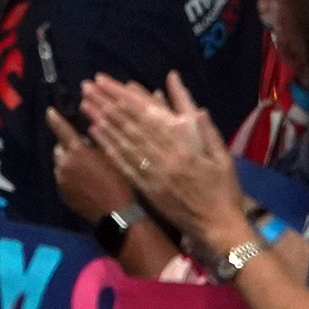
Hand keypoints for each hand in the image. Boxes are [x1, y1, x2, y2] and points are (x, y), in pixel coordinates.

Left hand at [45, 108, 133, 222]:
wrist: (115, 211)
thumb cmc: (118, 181)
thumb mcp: (111, 156)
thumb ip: (96, 144)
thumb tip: (87, 135)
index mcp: (77, 151)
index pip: (62, 130)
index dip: (55, 120)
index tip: (49, 112)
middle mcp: (64, 163)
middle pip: (60, 149)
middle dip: (68, 148)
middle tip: (84, 153)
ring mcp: (61, 179)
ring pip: (61, 165)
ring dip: (68, 163)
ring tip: (86, 171)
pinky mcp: (61, 192)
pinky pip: (62, 179)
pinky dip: (69, 177)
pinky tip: (84, 183)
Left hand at [82, 72, 252, 252]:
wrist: (219, 226)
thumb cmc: (223, 188)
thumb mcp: (221, 155)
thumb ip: (204, 127)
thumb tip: (193, 104)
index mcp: (184, 146)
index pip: (148, 114)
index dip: (125, 96)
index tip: (106, 82)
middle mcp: (164, 157)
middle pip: (130, 125)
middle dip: (106, 103)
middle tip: (86, 87)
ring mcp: (152, 174)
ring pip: (123, 142)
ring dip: (102, 122)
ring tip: (85, 104)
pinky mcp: (145, 188)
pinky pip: (123, 164)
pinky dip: (108, 148)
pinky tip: (94, 134)